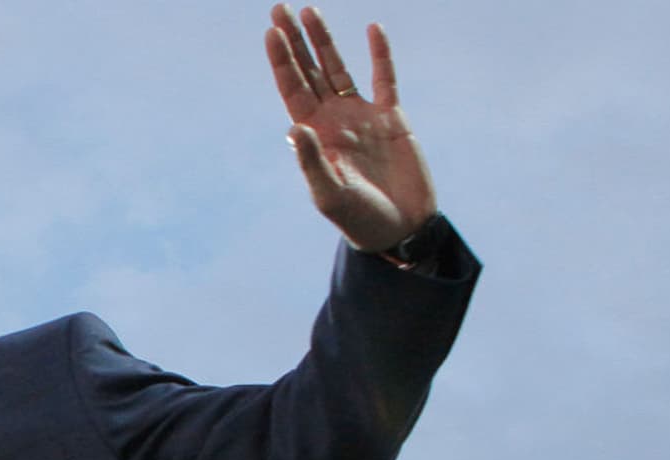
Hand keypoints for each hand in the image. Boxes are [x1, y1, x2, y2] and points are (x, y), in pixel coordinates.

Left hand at [265, 4, 436, 251]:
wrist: (399, 227)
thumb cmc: (358, 217)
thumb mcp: (330, 193)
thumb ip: (312, 161)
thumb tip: (295, 128)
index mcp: (314, 135)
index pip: (292, 89)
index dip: (282, 61)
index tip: (270, 33)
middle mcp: (333, 120)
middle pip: (309, 71)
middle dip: (294, 41)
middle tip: (278, 7)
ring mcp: (362, 116)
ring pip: (339, 68)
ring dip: (324, 41)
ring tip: (310, 10)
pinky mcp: (392, 118)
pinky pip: (385, 78)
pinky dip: (380, 55)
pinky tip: (373, 29)